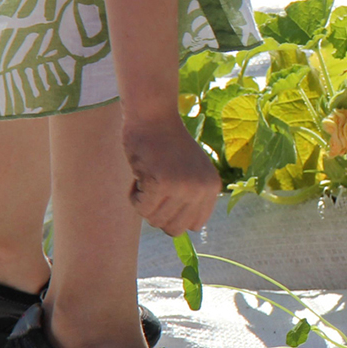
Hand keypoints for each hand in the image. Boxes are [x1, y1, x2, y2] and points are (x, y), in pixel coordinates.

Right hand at [124, 117, 222, 234]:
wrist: (153, 116)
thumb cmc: (166, 144)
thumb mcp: (190, 171)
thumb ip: (190, 198)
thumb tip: (178, 231)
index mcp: (212, 187)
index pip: (193, 225)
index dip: (175, 216)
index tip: (167, 197)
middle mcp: (201, 189)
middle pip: (173, 229)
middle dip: (158, 214)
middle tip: (153, 188)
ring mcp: (183, 187)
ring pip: (155, 220)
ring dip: (144, 202)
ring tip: (148, 176)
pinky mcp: (162, 183)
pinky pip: (141, 208)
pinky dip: (134, 196)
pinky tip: (139, 174)